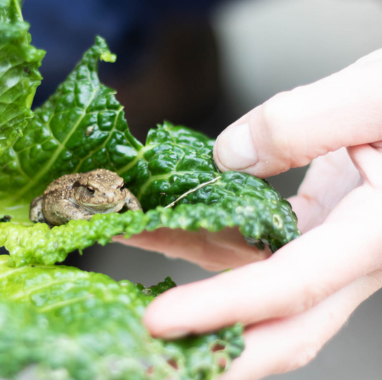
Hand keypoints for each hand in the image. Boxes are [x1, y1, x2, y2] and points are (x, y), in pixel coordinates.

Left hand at [116, 49, 381, 378]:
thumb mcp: (377, 95)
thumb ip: (308, 121)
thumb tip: (229, 158)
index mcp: (377, 233)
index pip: (291, 287)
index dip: (224, 306)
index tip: (161, 320)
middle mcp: (354, 254)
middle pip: (282, 326)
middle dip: (216, 350)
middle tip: (150, 357)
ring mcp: (332, 244)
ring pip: (258, 286)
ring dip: (192, 289)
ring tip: (129, 279)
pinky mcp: (314, 226)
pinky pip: (256, 246)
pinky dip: (205, 242)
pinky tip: (160, 226)